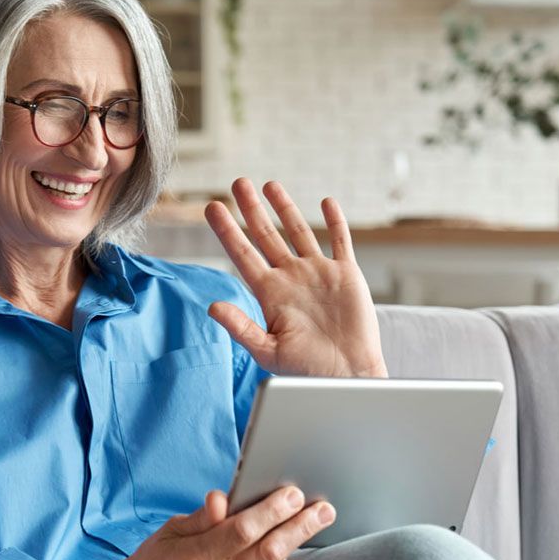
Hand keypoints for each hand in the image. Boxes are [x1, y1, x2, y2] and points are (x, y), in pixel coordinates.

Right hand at [110, 488, 335, 559]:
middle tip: (324, 509)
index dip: (271, 511)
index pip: (241, 531)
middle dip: (300, 528)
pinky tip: (287, 547)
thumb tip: (223, 498)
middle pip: (268, 554)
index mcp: (195, 558)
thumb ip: (202, 516)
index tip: (293, 493)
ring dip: (295, 547)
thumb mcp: (170, 530)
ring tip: (310, 521)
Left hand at [205, 178, 386, 377]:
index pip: (243, 253)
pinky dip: (335, 221)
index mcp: (269, 293)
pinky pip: (340, 241)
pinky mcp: (346, 275)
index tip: (212, 207)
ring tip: (269, 185)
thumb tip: (211, 307)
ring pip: (299, 231)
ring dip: (285, 208)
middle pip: (267, 235)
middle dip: (251, 209)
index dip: (227, 230)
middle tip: (237, 183)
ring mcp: (318, 273)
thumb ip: (241, 327)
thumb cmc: (305, 370)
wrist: (346, 376)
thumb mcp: (267, 350)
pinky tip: (326, 202)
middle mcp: (291, 277)